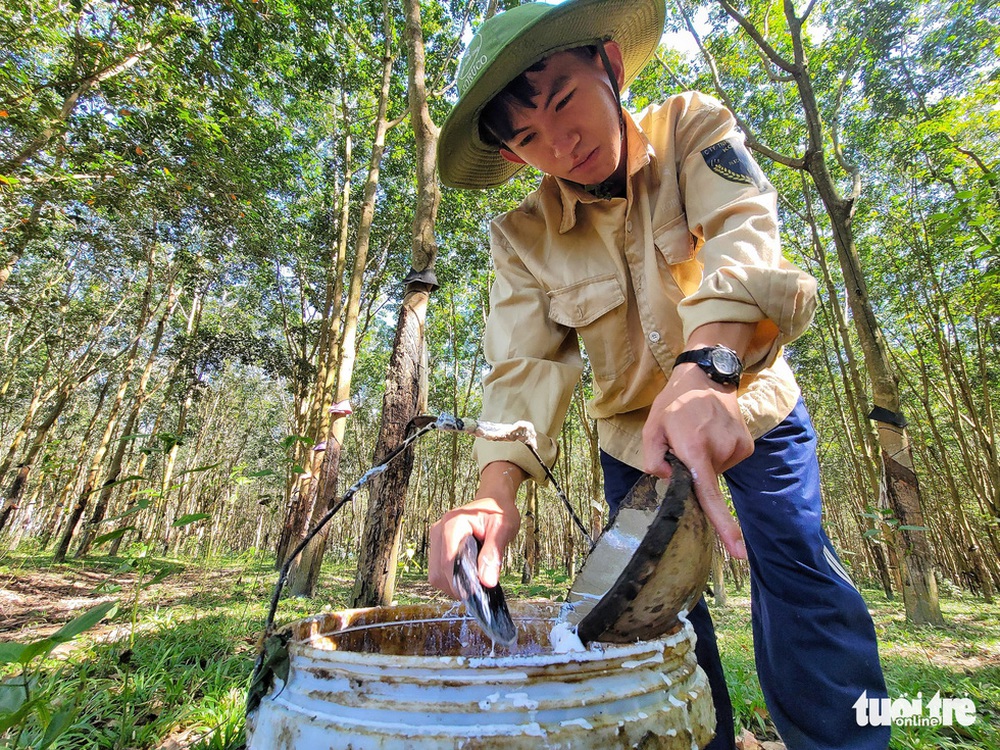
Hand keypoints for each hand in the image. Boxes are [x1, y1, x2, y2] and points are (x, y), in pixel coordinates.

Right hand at [428, 462, 524, 598]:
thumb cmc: (499, 511)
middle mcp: (438, 531)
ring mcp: (435, 539)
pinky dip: (452, 579)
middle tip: (480, 590)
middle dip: (458, 587)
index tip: (479, 592)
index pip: (449, 563)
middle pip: (438, 572)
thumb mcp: (503, 529)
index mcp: (453, 524)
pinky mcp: (437, 546)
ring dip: (454, 585)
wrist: (493, 500)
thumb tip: (487, 582)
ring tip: (475, 581)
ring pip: (436, 575)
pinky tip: (468, 575)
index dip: (462, 582)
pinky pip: (438, 571)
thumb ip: (493, 554)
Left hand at [641, 361, 751, 559]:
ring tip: (699, 433)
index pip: (709, 495)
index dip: (723, 526)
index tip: (738, 551)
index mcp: (695, 450)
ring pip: (716, 472)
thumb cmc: (675, 402)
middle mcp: (721, 451)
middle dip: (692, 470)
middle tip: (684, 441)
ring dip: (705, 461)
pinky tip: (712, 434)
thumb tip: (666, 479)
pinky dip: (717, 455)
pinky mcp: (747, 447)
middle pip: (704, 481)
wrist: (708, 376)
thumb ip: (653, 458)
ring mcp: (738, 449)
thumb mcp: (652, 427)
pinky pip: (726, 462)